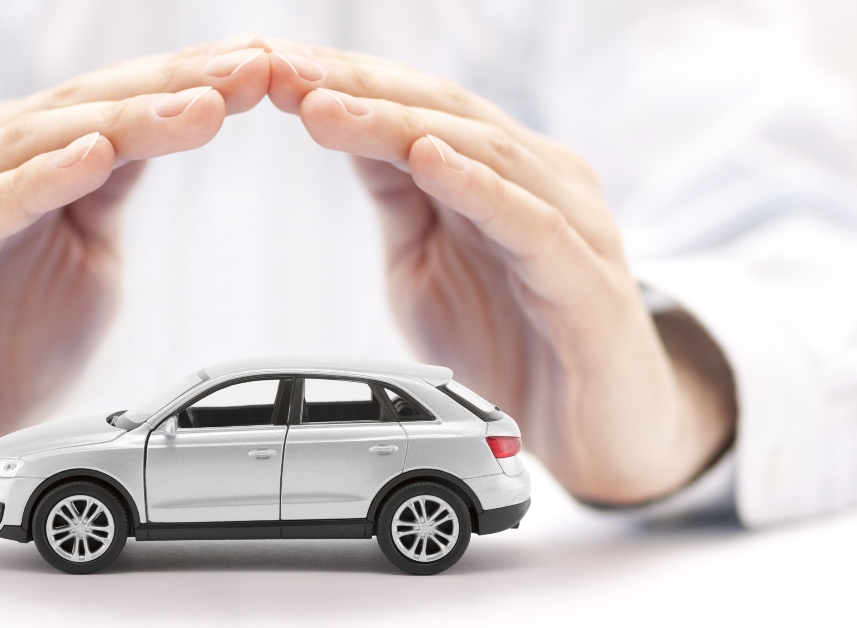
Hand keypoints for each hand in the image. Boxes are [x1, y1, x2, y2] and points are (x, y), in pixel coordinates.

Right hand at [0, 36, 271, 502]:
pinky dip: (39, 181)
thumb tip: (172, 124)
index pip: (105, 102)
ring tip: (198, 106)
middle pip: (77, 108)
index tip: (258, 66)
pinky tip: (93, 157)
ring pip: (34, 145)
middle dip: (169, 87)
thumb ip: (111, 190)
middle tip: (248, 72)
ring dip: (122, 121)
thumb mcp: (83, 254)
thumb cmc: (0, 344)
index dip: (182, 81)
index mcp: (12, 160)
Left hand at [267, 41, 735, 503]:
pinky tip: (428, 158)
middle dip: (357, 89)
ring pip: (483, 152)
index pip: (417, 105)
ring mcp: (572, 225)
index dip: (345, 82)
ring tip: (326, 106)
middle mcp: (541, 181)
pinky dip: (477, 186)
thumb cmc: (512, 346)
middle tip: (283, 72)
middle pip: (444, 112)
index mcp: (501, 172)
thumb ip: (396, 198)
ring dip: (396, 125)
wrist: (594, 439)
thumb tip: (339, 127)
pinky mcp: (587, 282)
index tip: (272, 67)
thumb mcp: (425, 264)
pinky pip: (532, 224)